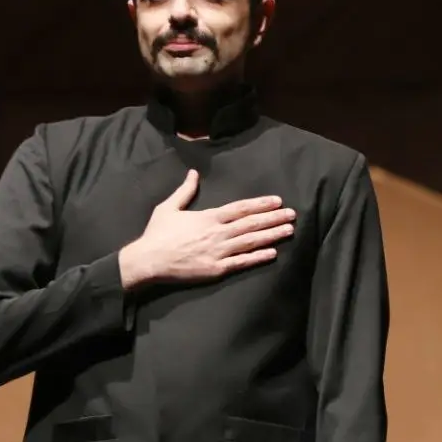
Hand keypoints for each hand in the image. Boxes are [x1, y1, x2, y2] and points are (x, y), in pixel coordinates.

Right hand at [119, 169, 294, 288]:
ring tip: (289, 230)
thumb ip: (185, 191)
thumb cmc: (158, 234)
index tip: (277, 201)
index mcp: (209, 217)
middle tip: (293, 214)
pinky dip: (258, 258)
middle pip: (251, 224)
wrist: (149, 260)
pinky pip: (241, 262)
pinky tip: (273, 253)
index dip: (260, 204)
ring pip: (251, 241)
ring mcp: (219, 251)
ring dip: (272, 235)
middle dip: (273, 218)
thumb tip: (193, 173)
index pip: (241, 208)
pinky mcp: (216, 269)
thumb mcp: (169, 207)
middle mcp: (218, 233)